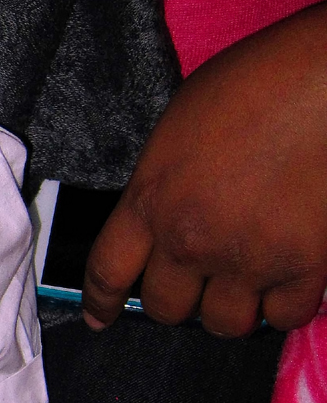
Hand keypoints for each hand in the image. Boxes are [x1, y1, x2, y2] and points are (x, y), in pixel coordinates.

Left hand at [83, 2, 326, 334]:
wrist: (323, 79)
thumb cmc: (254, 83)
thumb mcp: (177, 128)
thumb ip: (161, 184)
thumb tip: (161, 216)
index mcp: (150, 200)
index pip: (106, 272)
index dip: (101, 302)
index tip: (99, 318)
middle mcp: (189, 240)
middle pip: (165, 308)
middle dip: (176, 301)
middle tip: (195, 284)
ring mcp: (246, 259)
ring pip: (223, 323)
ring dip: (230, 309)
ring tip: (243, 284)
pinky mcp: (303, 267)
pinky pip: (285, 316)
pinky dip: (284, 305)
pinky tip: (286, 282)